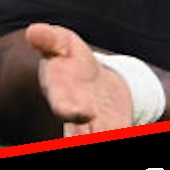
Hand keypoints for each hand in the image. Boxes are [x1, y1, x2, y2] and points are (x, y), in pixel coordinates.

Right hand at [26, 22, 132, 136]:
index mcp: (62, 95)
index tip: (81, 112)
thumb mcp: (62, 44)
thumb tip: (33, 30)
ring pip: (100, 136)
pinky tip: (136, 137)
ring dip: (109, 134)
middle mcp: (77, 118)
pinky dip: (128, 136)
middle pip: (78, 133)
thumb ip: (49, 39)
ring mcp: (98, 126)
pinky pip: (121, 132)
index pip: (62, 105)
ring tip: (122, 139)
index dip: (69, 109)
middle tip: (91, 119)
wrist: (95, 82)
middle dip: (84, 135)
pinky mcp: (117, 127)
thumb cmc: (72, 61)